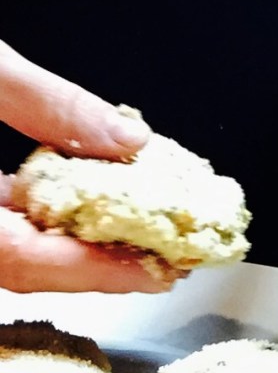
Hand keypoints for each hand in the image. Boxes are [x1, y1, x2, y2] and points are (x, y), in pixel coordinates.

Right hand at [0, 40, 171, 292]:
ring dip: (79, 245)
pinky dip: (48, 217)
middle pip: (20, 264)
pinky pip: (0, 222)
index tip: (157, 270)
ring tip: (143, 237)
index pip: (18, 257)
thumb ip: (45, 102)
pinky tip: (89, 204)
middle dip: (98, 267)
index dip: (93, 270)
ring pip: (11, 249)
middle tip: (166, 260)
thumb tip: (129, 138)